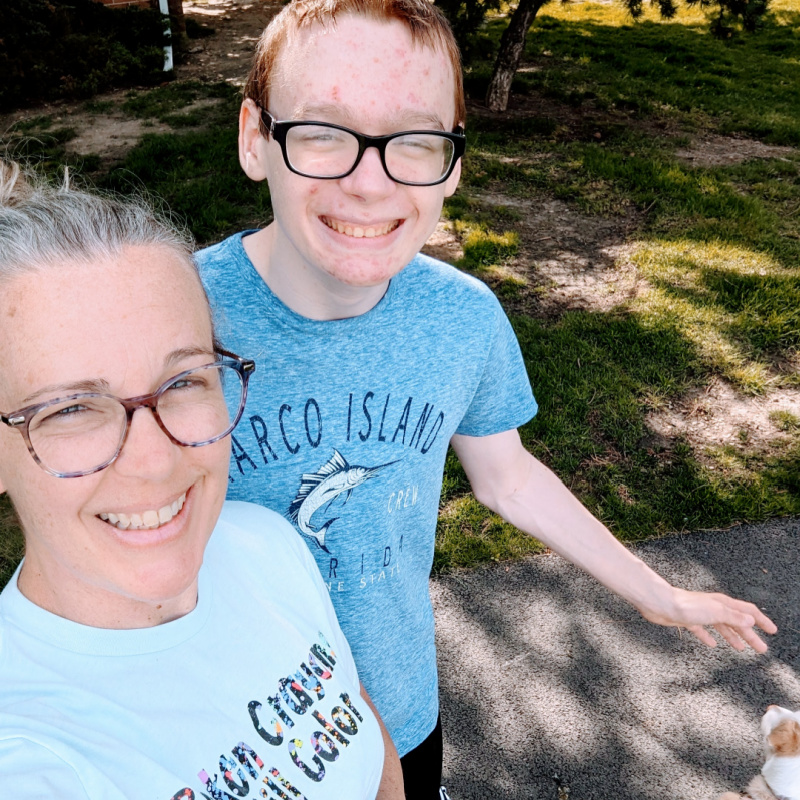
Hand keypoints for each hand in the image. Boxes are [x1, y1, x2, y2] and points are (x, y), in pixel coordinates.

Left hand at [639, 587, 776, 651]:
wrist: (659, 604)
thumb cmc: (685, 606)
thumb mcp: (714, 612)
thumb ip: (733, 617)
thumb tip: (751, 621)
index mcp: (722, 604)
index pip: (747, 611)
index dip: (761, 620)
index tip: (772, 630)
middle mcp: (713, 607)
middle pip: (736, 622)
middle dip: (750, 635)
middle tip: (761, 649)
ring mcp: (700, 614)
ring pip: (721, 627)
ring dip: (733, 637)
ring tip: (742, 648)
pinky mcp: (687, 620)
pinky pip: (702, 630)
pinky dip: (709, 637)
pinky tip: (712, 644)